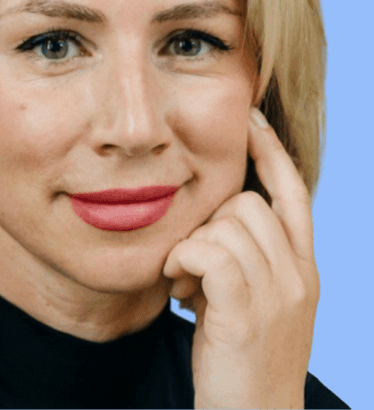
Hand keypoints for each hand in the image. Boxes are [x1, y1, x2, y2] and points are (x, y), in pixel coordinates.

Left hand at [163, 108, 319, 408]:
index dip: (272, 152)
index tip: (249, 118)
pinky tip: (176, 290)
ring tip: (183, 284)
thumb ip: (247, 260)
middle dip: (211, 221)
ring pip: (227, 223)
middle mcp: (299, 276)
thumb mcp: (257, 303)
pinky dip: (183, 261)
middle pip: (249, 203)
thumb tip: (212, 223)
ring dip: (193, 246)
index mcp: (305, 269)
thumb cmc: (242, 362)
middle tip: (190, 264)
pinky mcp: (246, 313)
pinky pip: (208, 251)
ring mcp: (277, 295)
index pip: (293, 193)